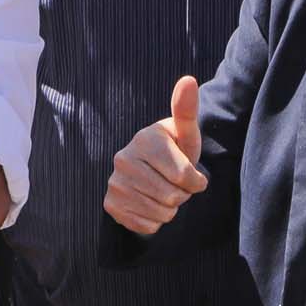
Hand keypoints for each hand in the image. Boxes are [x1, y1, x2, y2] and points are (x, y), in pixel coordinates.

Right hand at [104, 75, 208, 235]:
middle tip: (174, 184)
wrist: (150, 173)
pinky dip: (154, 221)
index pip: (184, 177)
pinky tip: (149, 204)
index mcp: (144, 139)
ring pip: (161, 214)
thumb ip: (187, 110)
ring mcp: (114, 183)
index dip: (196, 181)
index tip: (191, 174)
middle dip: (182, 196)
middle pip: (173, 197)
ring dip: (169, 209)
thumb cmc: (174, 152)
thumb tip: (188, 80)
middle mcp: (123, 158)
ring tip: (163, 192)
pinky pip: (146, 226)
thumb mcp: (185, 134)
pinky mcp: (110, 205)